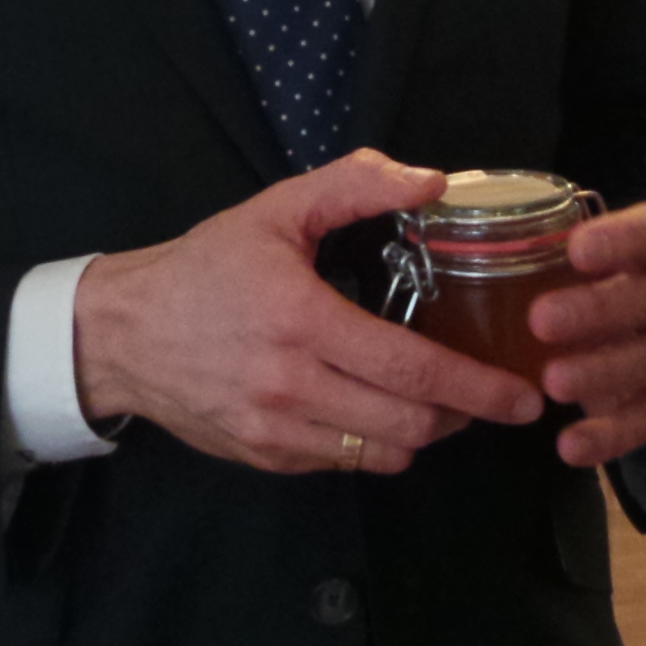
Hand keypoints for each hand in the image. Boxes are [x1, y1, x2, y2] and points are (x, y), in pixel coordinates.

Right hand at [73, 150, 544, 475]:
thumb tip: (433, 180)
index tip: (522, 394)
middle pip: (407, 423)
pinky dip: (375, 445)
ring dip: (423, 433)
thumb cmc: (208, 266)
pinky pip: (342, 465)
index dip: (476, 387)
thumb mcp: (278, 208)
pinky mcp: (263, 458)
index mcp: (302, 321)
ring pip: (380, 455)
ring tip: (443, 402)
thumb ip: (355, 184)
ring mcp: (275, 432)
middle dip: (464, 414)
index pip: (409, 369)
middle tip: (494, 395)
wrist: (122, 333)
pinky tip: (382, 410)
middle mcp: (290, 387)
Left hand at [530, 202, 645, 467]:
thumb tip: (440, 199)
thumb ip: (537, 237)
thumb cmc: (585, 280)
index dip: (620, 239)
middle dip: (598, 309)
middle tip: (540, 319)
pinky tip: (568, 446)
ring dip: (600, 372)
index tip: (574, 249)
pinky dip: (610, 436)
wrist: (632, 334)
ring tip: (550, 382)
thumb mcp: (569, 252)